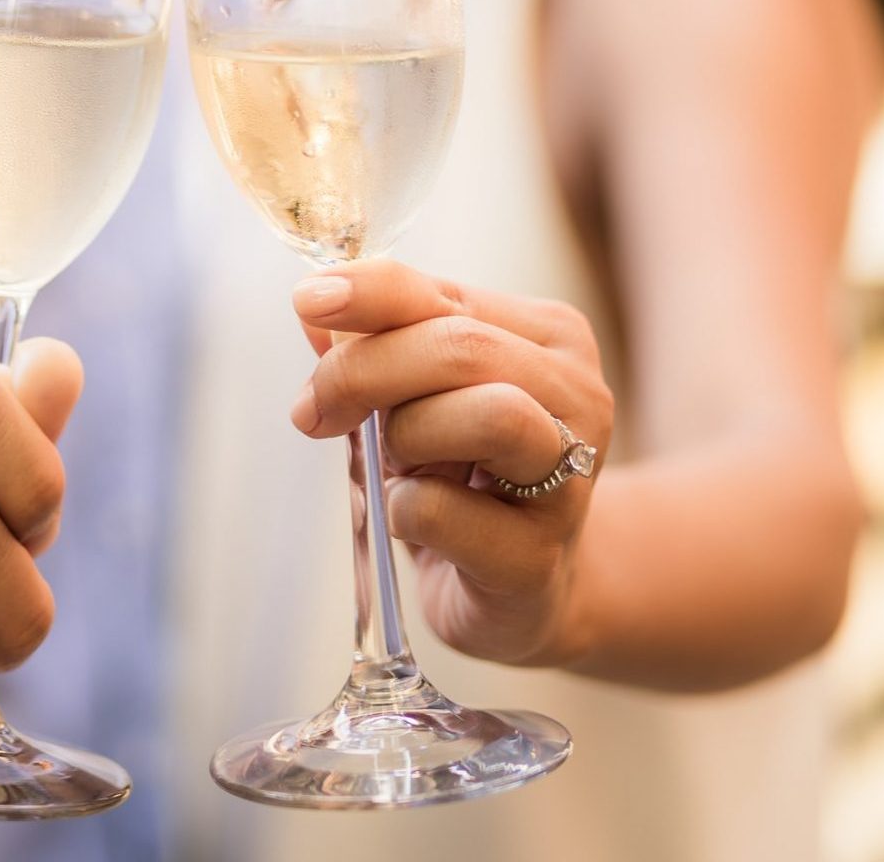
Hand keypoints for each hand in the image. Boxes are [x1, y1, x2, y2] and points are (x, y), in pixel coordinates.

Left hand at [290, 260, 613, 668]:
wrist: (521, 591)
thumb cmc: (464, 476)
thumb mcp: (417, 396)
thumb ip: (372, 346)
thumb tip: (313, 310)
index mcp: (547, 337)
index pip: (443, 292)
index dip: (368, 292)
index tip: (306, 300)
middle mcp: (577, 395)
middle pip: (463, 348)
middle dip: (366, 370)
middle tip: (315, 410)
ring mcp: (572, 479)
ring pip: (492, 414)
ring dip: (409, 434)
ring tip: (399, 464)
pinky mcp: (539, 559)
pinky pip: (446, 510)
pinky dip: (404, 508)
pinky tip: (411, 519)